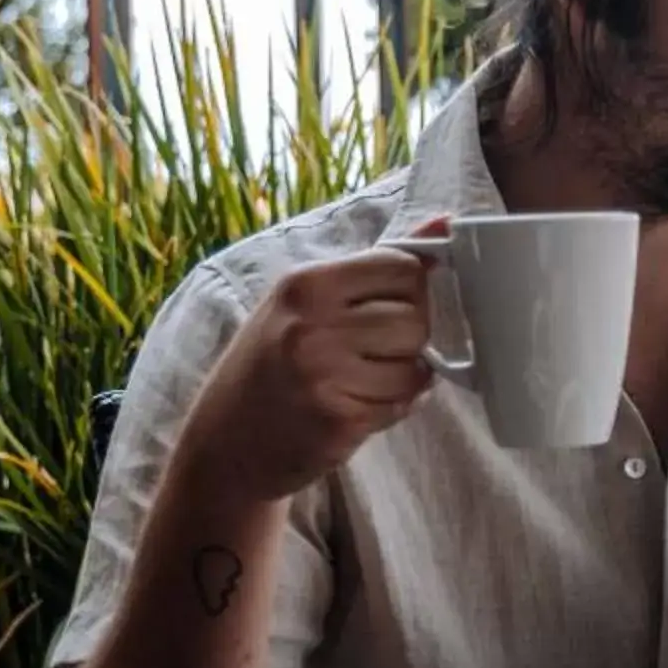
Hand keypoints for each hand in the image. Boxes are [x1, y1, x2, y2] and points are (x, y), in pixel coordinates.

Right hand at [181, 221, 447, 503]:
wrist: (223, 443)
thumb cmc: (269, 364)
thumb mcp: (304, 301)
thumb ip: (374, 265)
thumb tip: (445, 224)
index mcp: (305, 284)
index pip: (402, 267)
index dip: (412, 289)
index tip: (394, 305)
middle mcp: (312, 326)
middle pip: (416, 319)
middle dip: (410, 338)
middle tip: (377, 350)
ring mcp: (324, 377)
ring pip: (415, 367)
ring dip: (403, 377)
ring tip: (363, 380)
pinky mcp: (338, 422)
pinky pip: (401, 405)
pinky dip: (392, 407)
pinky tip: (357, 405)